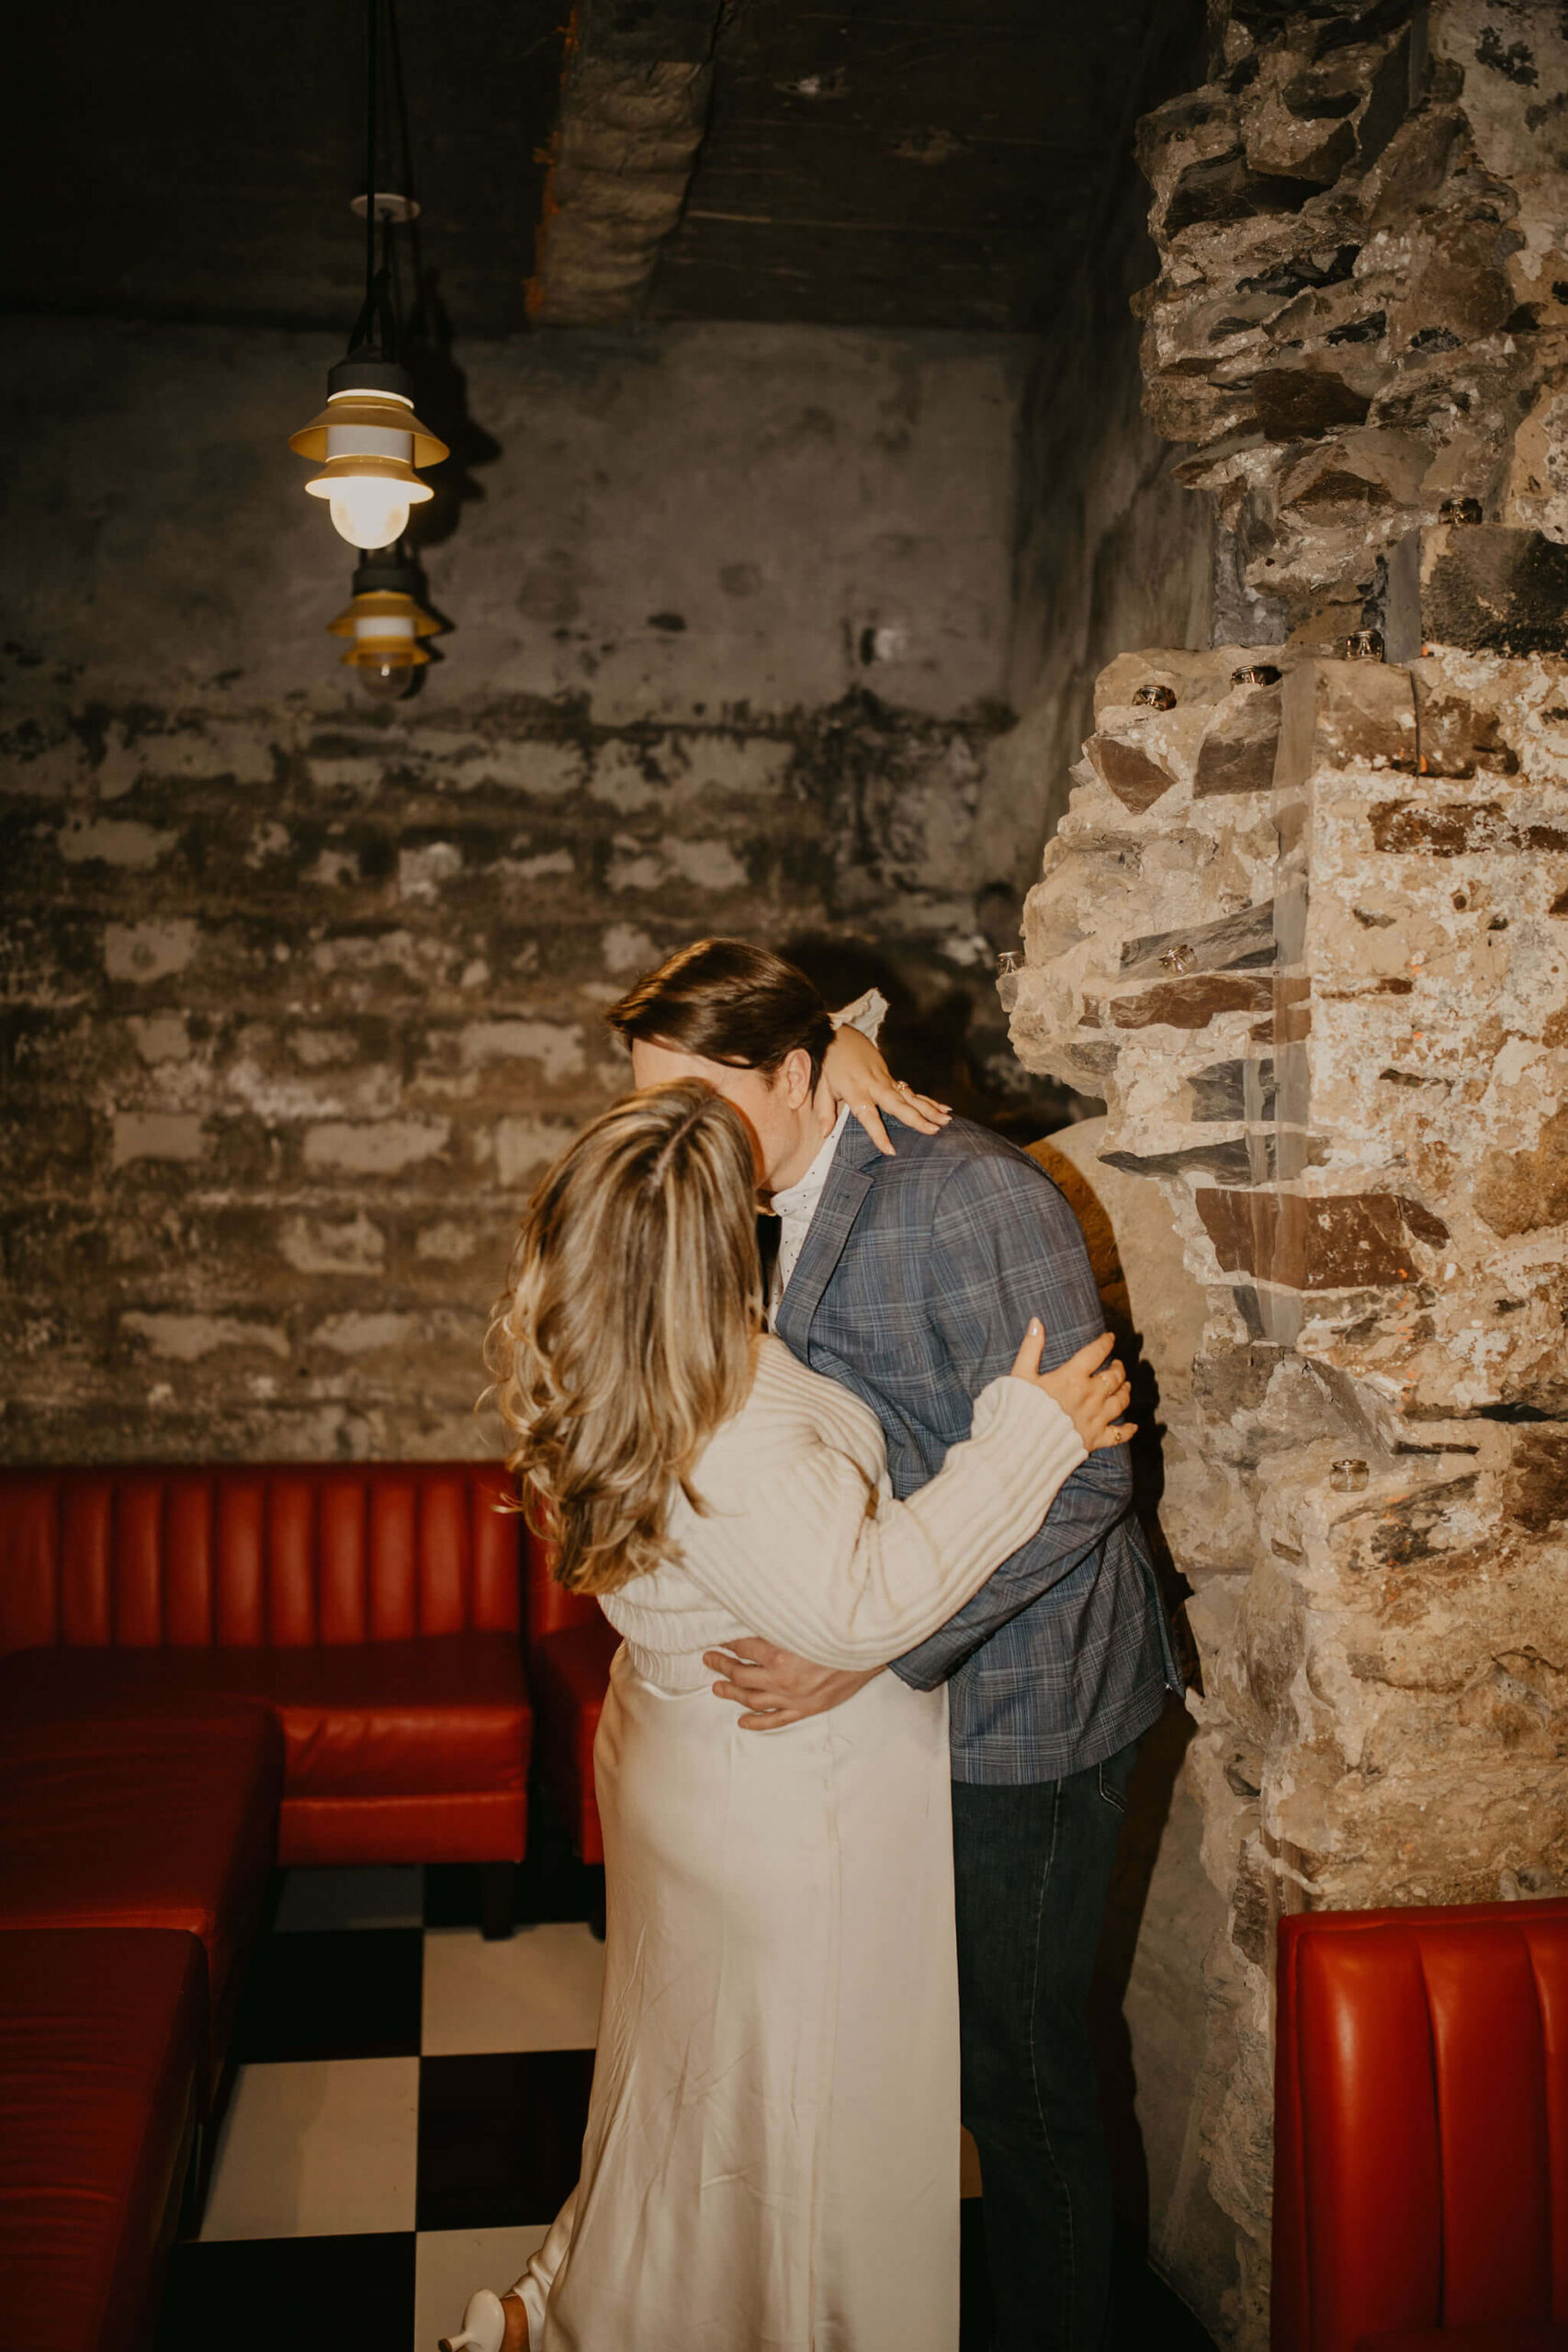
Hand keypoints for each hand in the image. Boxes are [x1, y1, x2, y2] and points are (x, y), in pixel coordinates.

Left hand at [703, 1637, 882, 1728]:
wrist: (870, 1650)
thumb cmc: (838, 1630)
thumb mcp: (803, 1620)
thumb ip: (778, 1621)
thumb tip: (753, 1611)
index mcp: (780, 1653)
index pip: (742, 1647)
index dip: (727, 1642)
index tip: (717, 1637)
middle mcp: (782, 1678)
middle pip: (740, 1674)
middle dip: (721, 1666)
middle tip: (708, 1659)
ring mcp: (793, 1697)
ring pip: (752, 1698)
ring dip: (731, 1693)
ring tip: (716, 1688)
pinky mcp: (806, 1708)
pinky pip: (775, 1719)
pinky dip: (757, 1721)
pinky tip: (742, 1721)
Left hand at [821, 1023, 949, 1157]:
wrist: (839, 1035)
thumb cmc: (829, 1063)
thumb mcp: (821, 1085)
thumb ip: (824, 1110)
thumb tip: (824, 1134)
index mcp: (855, 1089)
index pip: (869, 1115)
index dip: (879, 1133)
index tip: (891, 1150)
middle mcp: (874, 1085)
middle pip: (898, 1104)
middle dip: (916, 1119)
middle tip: (933, 1131)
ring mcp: (885, 1080)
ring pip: (910, 1097)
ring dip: (929, 1109)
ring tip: (946, 1121)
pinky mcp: (891, 1077)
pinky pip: (912, 1092)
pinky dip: (928, 1101)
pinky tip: (944, 1108)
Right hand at [1010, 1321, 1133, 1452]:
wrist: (1023, 1445)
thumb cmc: (1018, 1409)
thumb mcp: (1020, 1375)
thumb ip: (1031, 1347)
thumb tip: (1036, 1322)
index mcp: (1073, 1377)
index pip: (1096, 1353)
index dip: (1105, 1342)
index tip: (1110, 1337)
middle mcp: (1089, 1395)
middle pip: (1114, 1377)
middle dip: (1118, 1368)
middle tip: (1117, 1364)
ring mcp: (1095, 1418)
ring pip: (1120, 1402)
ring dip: (1125, 1392)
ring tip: (1126, 1386)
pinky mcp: (1095, 1439)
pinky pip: (1119, 1434)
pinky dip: (1128, 1430)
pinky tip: (1133, 1427)